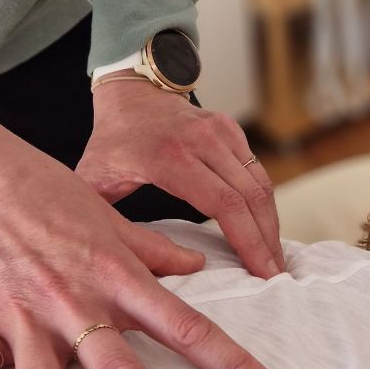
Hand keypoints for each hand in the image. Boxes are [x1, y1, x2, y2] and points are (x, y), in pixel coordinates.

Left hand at [77, 80, 284, 278]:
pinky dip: (264, 204)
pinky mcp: (232, 130)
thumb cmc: (112, 141)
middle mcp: (203, 140)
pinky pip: (256, 172)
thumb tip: (113, 265)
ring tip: (273, 259)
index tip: (259, 274)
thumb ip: (104, 219)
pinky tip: (264, 229)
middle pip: (251, 198)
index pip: (224, 203)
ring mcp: (221, 132)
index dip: (247, 241)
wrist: (131, 92)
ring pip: (261, 184)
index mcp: (171, 157)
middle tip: (273, 276)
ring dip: (271, 224)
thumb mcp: (96, 179)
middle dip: (266, 241)